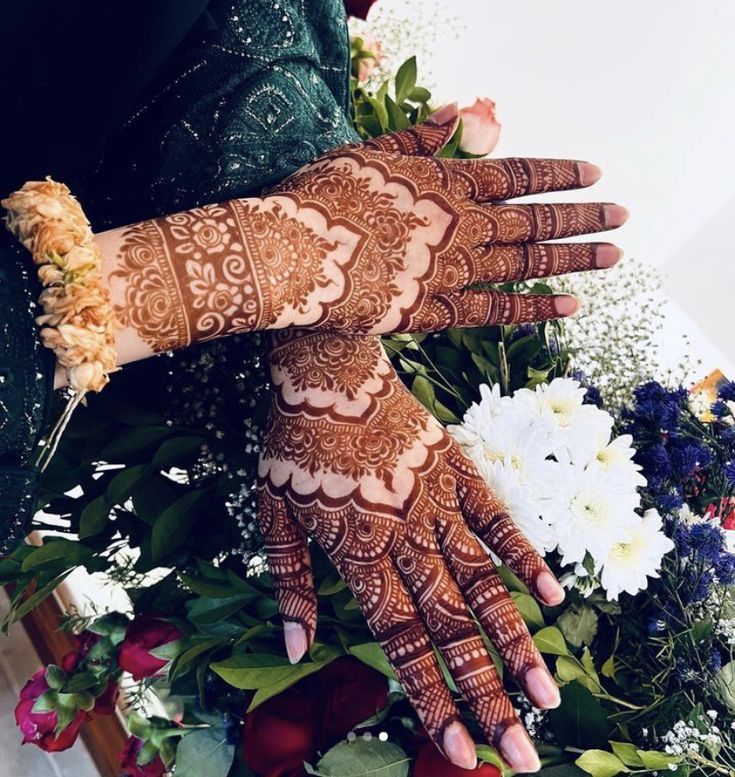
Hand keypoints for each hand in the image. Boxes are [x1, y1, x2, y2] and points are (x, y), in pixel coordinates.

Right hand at [98, 110, 625, 363]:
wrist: (294, 258)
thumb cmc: (323, 198)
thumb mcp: (371, 151)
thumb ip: (422, 136)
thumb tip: (461, 113)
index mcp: (450, 181)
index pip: (521, 173)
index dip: (560, 173)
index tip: (594, 173)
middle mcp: (465, 226)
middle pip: (538, 220)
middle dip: (584, 216)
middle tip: (621, 216)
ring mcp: (456, 271)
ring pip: (531, 265)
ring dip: (576, 259)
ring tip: (613, 256)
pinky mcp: (439, 312)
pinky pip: (500, 311)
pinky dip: (538, 309)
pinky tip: (571, 308)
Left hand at [258, 330, 565, 771]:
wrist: (326, 373)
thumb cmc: (295, 446)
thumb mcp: (275, 515)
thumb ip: (291, 585)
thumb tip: (294, 651)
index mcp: (359, 553)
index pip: (402, 642)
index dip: (432, 699)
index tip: (463, 751)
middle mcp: (406, 537)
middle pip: (451, 627)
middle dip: (486, 696)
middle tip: (523, 755)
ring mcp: (437, 503)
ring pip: (483, 582)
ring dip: (515, 642)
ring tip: (547, 696)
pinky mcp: (457, 471)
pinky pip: (496, 518)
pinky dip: (522, 557)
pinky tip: (550, 596)